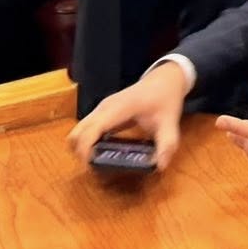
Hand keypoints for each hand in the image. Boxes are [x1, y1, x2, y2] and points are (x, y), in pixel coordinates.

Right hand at [66, 62, 190, 170]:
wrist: (165, 79)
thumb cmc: (165, 99)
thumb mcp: (170, 122)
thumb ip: (167, 144)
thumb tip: (160, 166)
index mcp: (119, 108)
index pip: (92, 129)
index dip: (85, 150)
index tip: (90, 168)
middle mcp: (104, 107)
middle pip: (77, 132)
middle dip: (80, 153)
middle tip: (94, 169)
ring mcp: (100, 109)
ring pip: (78, 131)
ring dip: (81, 149)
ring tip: (98, 163)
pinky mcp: (101, 112)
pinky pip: (85, 130)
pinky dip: (86, 143)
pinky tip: (101, 153)